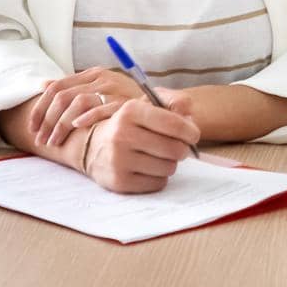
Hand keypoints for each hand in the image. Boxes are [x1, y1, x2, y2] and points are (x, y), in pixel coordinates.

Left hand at [28, 67, 146, 150]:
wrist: (159, 105)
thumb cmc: (123, 101)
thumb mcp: (97, 91)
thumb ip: (73, 88)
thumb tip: (43, 84)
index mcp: (91, 74)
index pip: (55, 87)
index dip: (40, 108)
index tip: (32, 128)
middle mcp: (100, 77)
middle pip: (62, 96)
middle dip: (46, 120)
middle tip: (40, 140)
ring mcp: (112, 88)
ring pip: (76, 102)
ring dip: (61, 124)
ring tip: (54, 142)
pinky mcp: (123, 101)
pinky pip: (100, 107)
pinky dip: (86, 117)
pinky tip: (77, 128)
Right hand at [82, 95, 200, 193]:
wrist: (93, 146)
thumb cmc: (129, 124)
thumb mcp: (146, 104)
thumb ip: (174, 103)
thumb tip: (191, 120)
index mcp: (131, 111)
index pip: (173, 123)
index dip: (190, 131)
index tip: (193, 135)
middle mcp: (122, 135)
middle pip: (174, 148)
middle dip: (182, 149)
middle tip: (179, 147)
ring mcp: (119, 160)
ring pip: (168, 167)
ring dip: (170, 163)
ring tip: (160, 156)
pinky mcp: (119, 182)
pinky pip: (157, 183)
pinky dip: (159, 177)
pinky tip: (149, 168)